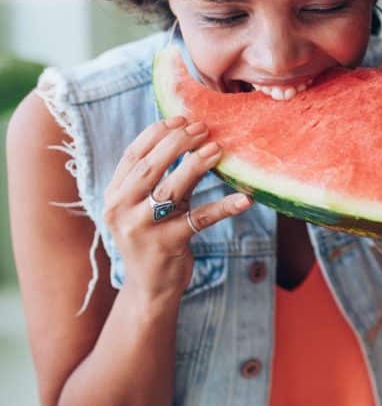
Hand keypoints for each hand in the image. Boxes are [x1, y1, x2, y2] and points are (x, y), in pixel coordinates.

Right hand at [101, 116, 251, 301]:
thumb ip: (157, 177)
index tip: (182, 118)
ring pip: (170, 190)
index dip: (157, 133)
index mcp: (114, 195)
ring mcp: (142, 228)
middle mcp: (121, 210)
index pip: (132, 155)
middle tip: (204, 128)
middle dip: (177, 143)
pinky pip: (200, 220)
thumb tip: (185, 134)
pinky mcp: (167, 244)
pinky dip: (224, 208)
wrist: (150, 287)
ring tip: (217, 149)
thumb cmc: (155, 236)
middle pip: (149, 167)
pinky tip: (245, 199)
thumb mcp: (147, 205)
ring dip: (195, 166)